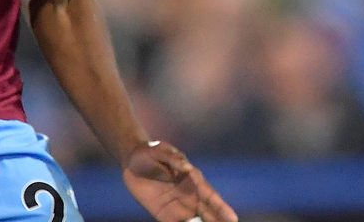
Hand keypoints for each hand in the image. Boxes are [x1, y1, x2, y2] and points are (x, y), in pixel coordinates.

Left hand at [122, 141, 236, 221]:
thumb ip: (173, 158)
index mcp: (191, 179)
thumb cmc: (148, 152)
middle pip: (208, 212)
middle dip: (219, 221)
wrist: (131, 162)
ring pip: (195, 221)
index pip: (210, 195)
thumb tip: (188, 167)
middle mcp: (189, 195)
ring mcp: (177, 206)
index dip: (221, 208)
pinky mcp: (163, 215)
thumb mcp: (159, 150)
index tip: (233, 218)